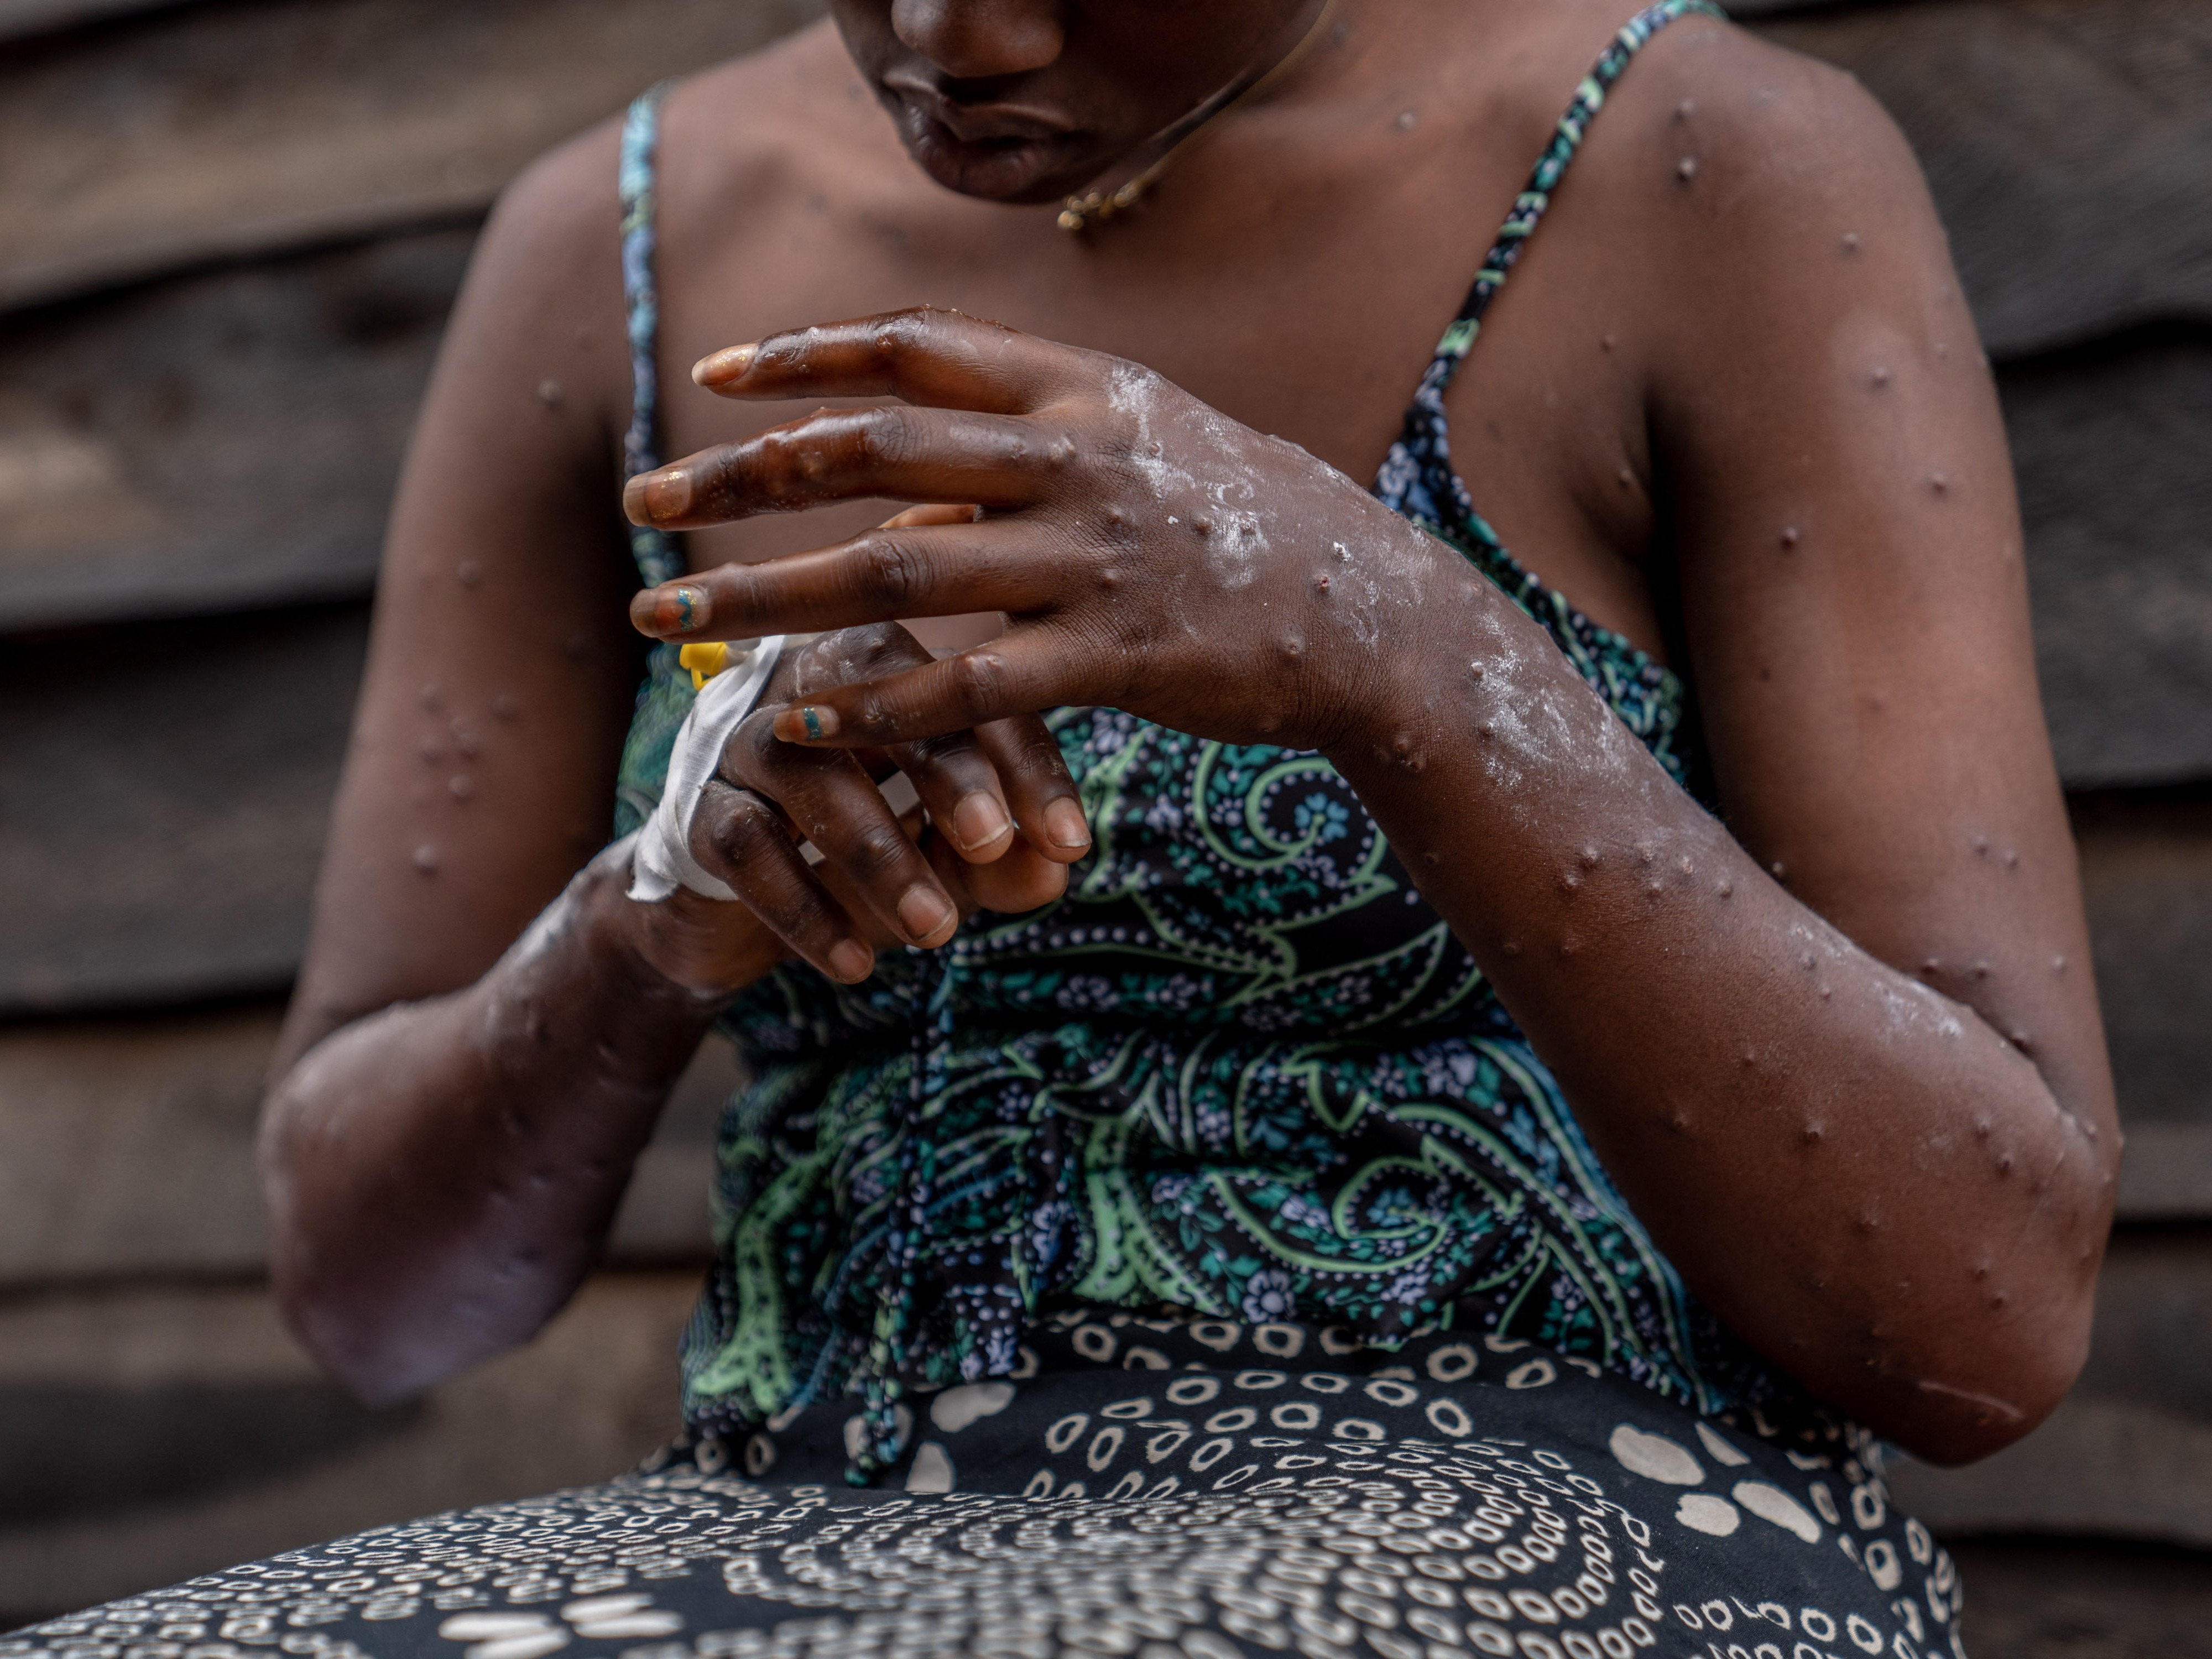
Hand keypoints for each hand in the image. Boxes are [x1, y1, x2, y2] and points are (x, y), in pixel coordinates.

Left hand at [621, 307, 1455, 757]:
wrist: (1365, 611)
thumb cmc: (1237, 524)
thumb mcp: (1137, 448)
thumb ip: (1015, 456)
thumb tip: (894, 489)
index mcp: (1080, 389)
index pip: (913, 348)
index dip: (803, 357)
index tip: (709, 379)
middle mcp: (1079, 457)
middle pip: (874, 450)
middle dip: (742, 477)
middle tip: (641, 503)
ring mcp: (1097, 557)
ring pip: (900, 568)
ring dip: (772, 595)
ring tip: (677, 622)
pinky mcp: (1117, 657)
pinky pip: (970, 682)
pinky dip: (882, 699)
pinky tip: (806, 714)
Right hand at [624, 618, 1088, 994]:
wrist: (741, 910)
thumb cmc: (871, 856)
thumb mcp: (952, 861)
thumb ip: (1007, 861)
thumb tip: (1051, 868)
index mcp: (891, 670)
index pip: (968, 686)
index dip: (1025, 763)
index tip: (1071, 844)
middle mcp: (812, 680)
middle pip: (879, 687)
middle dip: (946, 771)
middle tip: (993, 847)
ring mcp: (743, 737)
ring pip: (803, 766)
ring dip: (877, 852)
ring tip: (934, 930)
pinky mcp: (695, 806)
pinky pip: (743, 843)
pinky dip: (803, 908)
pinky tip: (856, 964)